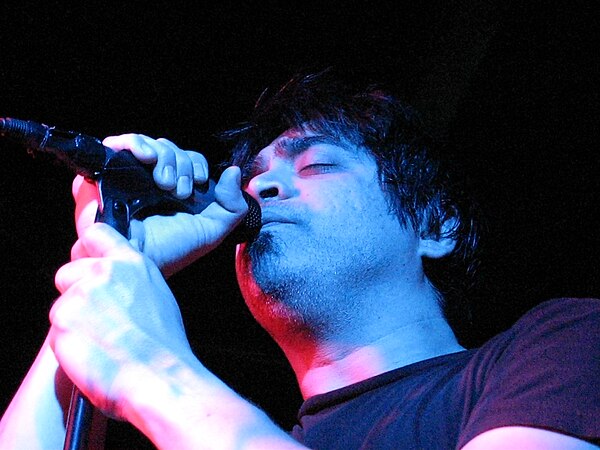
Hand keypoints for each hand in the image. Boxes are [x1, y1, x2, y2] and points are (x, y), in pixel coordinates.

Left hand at [49, 222, 193, 418]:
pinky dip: (69, 344)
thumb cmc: (164, 346)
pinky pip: (56, 331)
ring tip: (101, 341)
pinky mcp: (62, 322)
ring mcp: (80, 296)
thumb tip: (113, 276)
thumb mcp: (157, 295)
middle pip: (68, 272)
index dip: (87, 251)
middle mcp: (103, 273)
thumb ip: (130, 277)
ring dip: (73, 321)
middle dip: (75, 293)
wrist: (159, 379)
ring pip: (61, 304)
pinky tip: (93, 353)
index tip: (87, 263)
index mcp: (130, 263)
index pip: (95, 234)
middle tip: (98, 319)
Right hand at [72, 134, 247, 275]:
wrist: (142, 259)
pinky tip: (146, 157)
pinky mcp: (106, 174)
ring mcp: (129, 176)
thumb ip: (233, 205)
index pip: (187, 158)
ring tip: (163, 182)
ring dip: (164, 156)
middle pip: (168, 147)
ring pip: (149, 144)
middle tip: (179, 190)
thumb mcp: (212, 230)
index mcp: (174, 189)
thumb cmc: (173, 249)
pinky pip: (118, 144)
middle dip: (181, 163)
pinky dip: (134, 143)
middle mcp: (151, 180)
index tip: (199, 182)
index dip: (196, 163)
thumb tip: (234, 172)